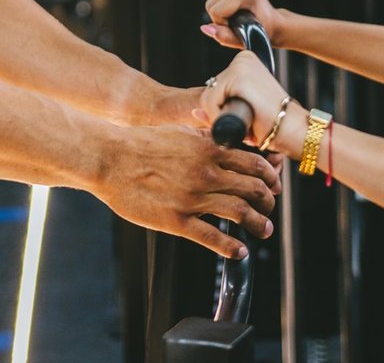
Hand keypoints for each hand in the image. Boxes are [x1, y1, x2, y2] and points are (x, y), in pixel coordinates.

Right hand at [99, 125, 278, 259]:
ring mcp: (193, 198)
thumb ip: (205, 137)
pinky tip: (240, 251)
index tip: (274, 185)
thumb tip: (225, 139)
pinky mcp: (177, 220)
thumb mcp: (180, 132)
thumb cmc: (140, 143)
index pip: (255, 164)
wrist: (110, 159)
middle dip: (268, 201)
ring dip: (258, 223)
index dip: (270, 177)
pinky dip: (231, 247)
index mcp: (209, 150)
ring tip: (264, 229)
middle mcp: (206, 173)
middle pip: (253, 189)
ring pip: (239, 212)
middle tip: (270, 208)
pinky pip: (212, 238)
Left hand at [199, 50, 306, 157]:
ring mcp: (240, 65)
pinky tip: (244, 116)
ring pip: (208, 99)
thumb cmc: (271, 124)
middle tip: (249, 118)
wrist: (292, 130)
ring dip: (222, 117)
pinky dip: (221, 117)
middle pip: (210, 92)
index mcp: (244, 62)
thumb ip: (217, 109)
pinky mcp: (238, 76)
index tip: (248, 113)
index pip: (216, 88)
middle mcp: (242, 58)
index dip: (225, 110)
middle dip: (222, 113)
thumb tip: (194, 111)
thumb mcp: (241, 112)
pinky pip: (211, 103)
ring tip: (248, 118)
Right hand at [202, 0, 284, 47]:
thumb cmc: (261, 31)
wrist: (272, 21)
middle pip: (211, 2)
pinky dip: (221, 1)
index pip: (215, 10)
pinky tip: (233, 6)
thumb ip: (223, 36)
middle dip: (219, 15)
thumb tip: (205, 28)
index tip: (235, 25)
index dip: (221, 22)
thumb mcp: (243, 39)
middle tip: (235, 20)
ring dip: (219, 8)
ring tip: (235, 13)